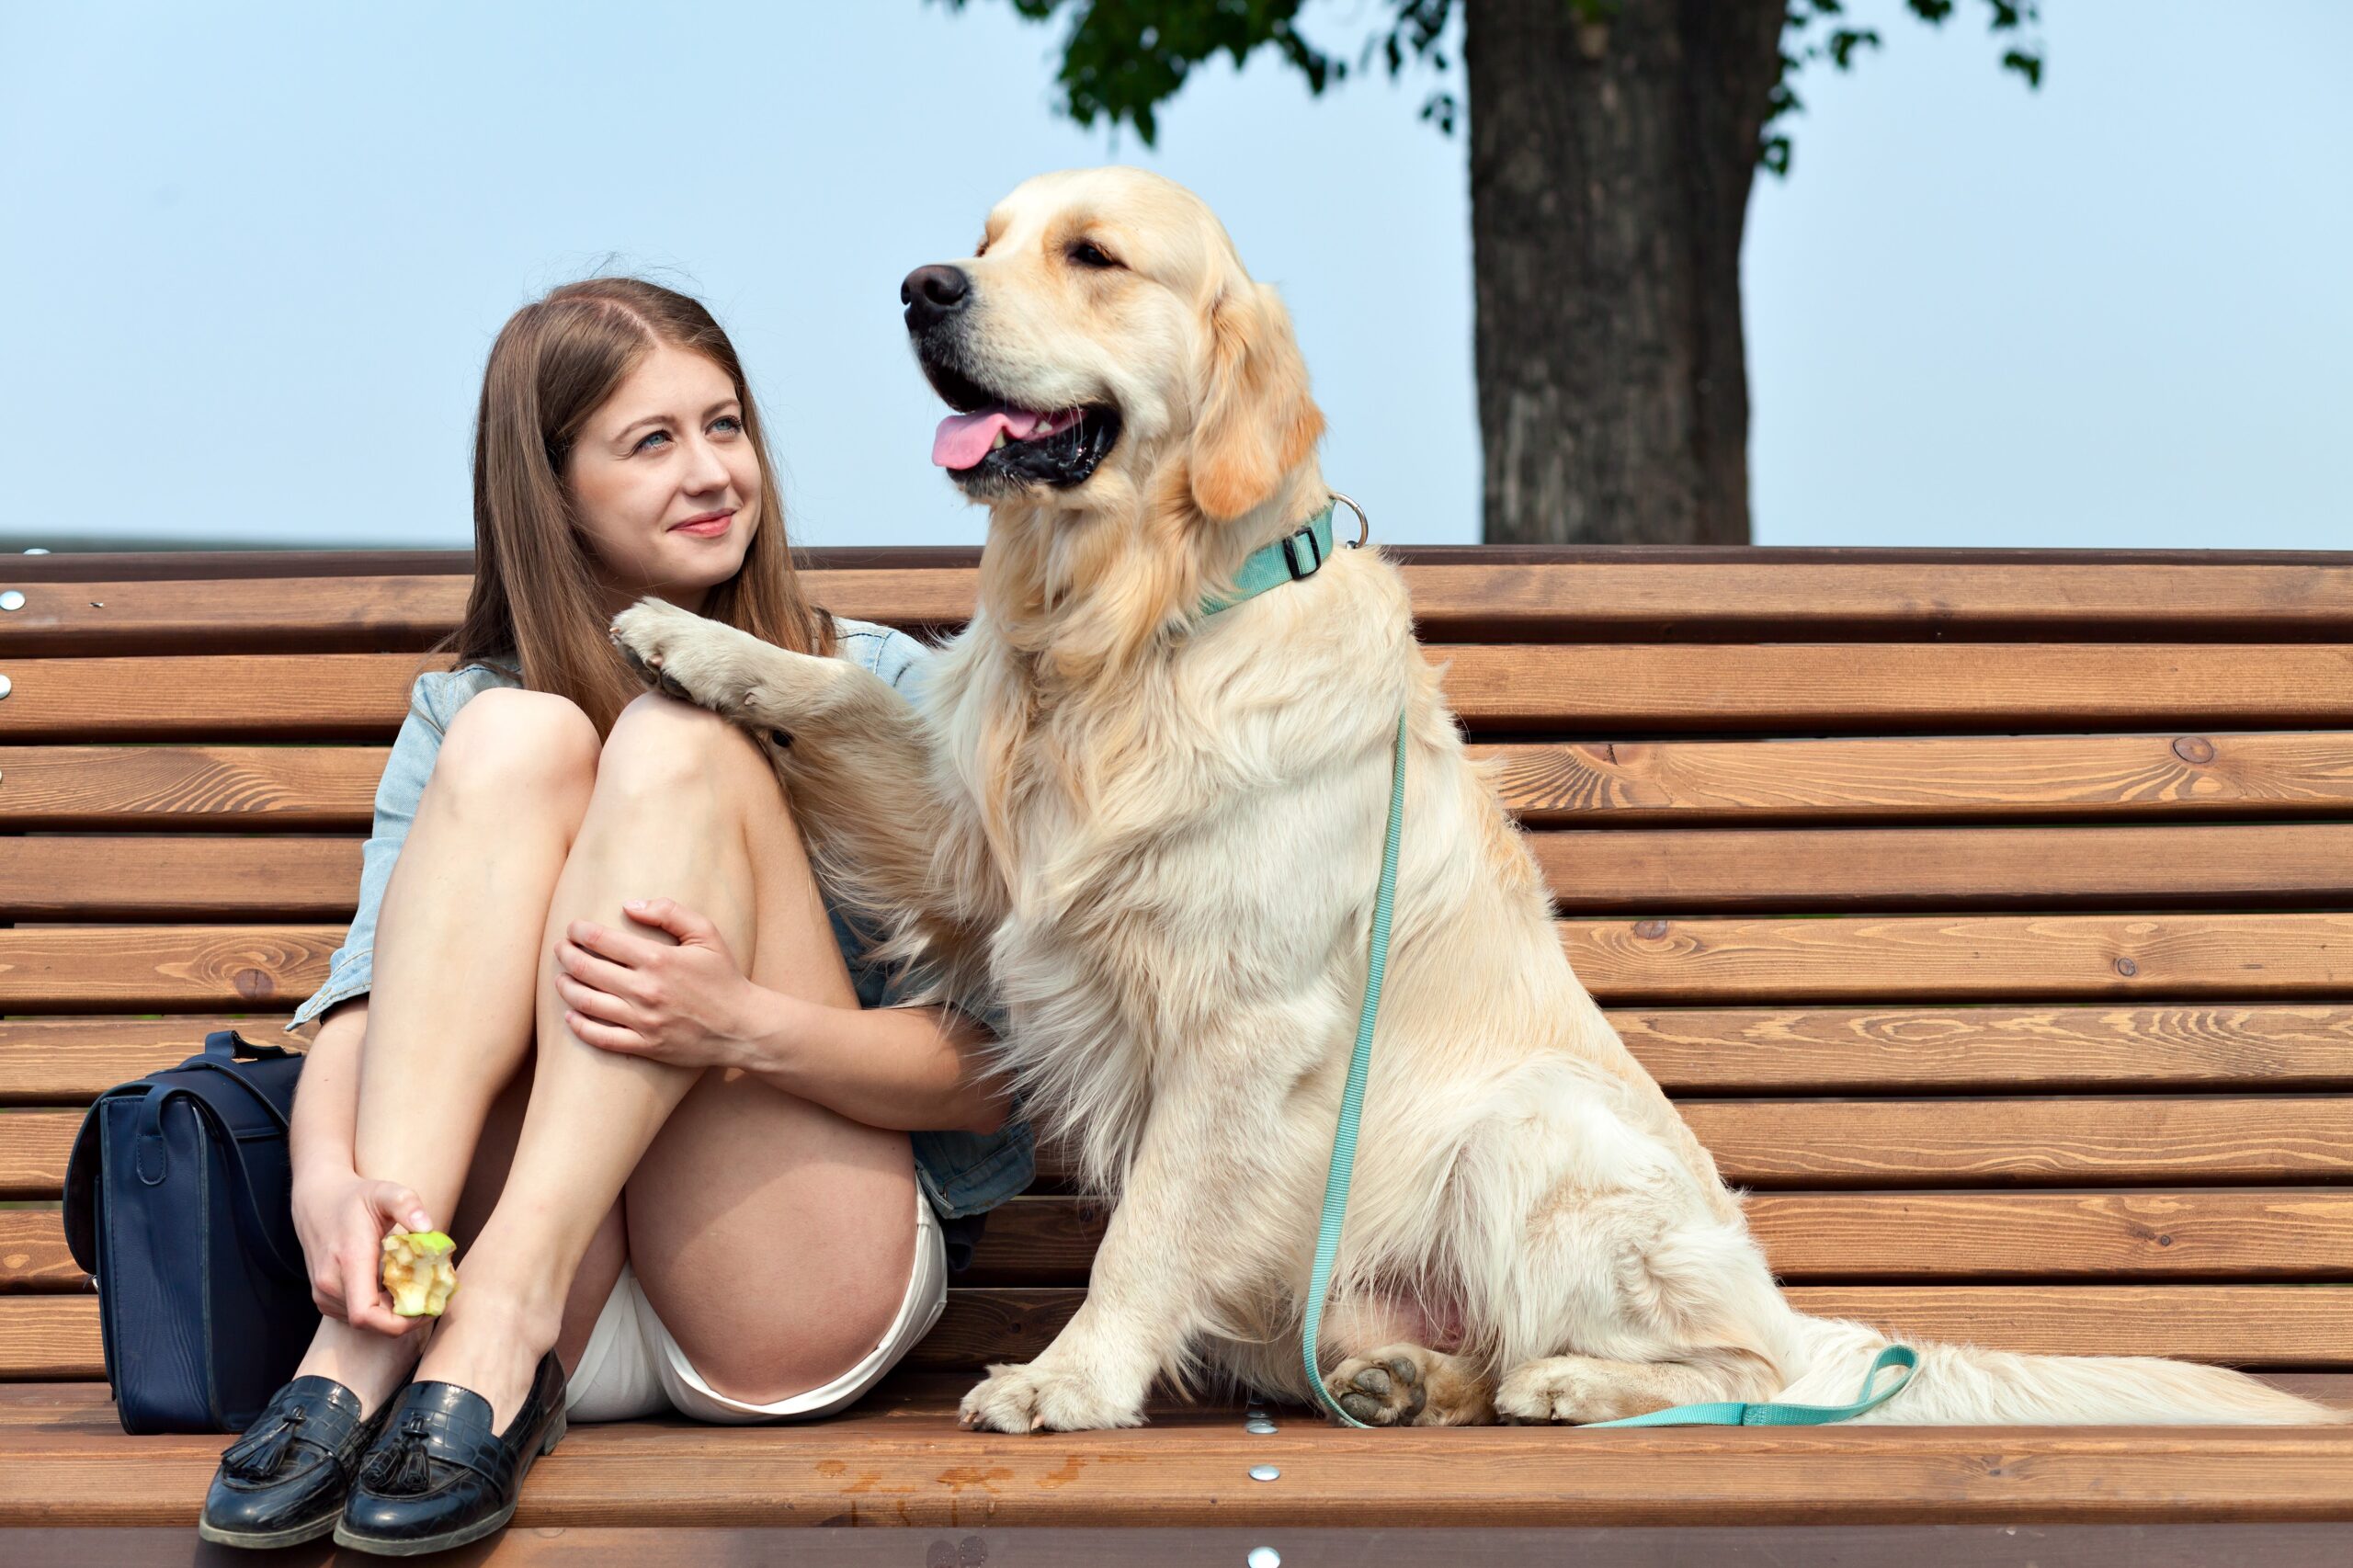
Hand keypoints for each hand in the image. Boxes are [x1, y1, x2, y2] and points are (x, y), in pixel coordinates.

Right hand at [291, 1166, 433, 1335]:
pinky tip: (394, 1287)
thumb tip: (427, 1227)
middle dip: (405, 1316)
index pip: (366, 1314)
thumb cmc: (355, 1198)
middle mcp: (330, 1284)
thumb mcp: (384, 1192)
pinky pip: (356, 1314)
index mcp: (348, 1261)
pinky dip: (379, 1308)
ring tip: (416, 1289)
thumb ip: (407, 1204)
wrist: (316, 1202)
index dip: (400, 1322)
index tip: (428, 1307)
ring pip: (365, 1321)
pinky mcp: (323, 1298)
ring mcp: (323, 1294)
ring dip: (392, 1312)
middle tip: (432, 1298)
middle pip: (373, 1321)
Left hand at [555, 897, 762, 1069]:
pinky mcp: (644, 1045)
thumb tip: (630, 905)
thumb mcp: (707, 934)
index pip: (603, 941)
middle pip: (587, 969)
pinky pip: (600, 1037)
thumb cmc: (724, 978)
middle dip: (567, 956)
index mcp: (658, 959)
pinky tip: (571, 1016)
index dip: (581, 932)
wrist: (742, 1027)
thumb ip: (669, 912)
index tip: (573, 928)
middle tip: (560, 949)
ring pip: (587, 1003)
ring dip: (566, 988)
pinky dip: (579, 1026)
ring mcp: (642, 1020)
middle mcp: (645, 990)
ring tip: (560, 979)